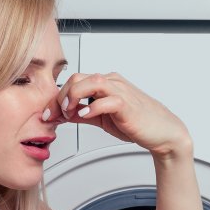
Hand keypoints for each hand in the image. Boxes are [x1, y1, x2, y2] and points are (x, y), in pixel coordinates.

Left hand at [57, 73, 190, 157]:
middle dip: (60, 97)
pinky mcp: (127, 104)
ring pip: (90, 82)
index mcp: (106, 83)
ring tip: (68, 113)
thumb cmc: (136, 122)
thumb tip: (64, 114)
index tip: (48, 113)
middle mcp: (112, 82)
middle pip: (77, 78)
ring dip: (73, 97)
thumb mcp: (102, 118)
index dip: (57, 97)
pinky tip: (85, 115)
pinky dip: (92, 107)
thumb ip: (83, 113)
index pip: (74, 81)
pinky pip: (106, 100)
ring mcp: (120, 91)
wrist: (161, 131)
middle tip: (54, 114)